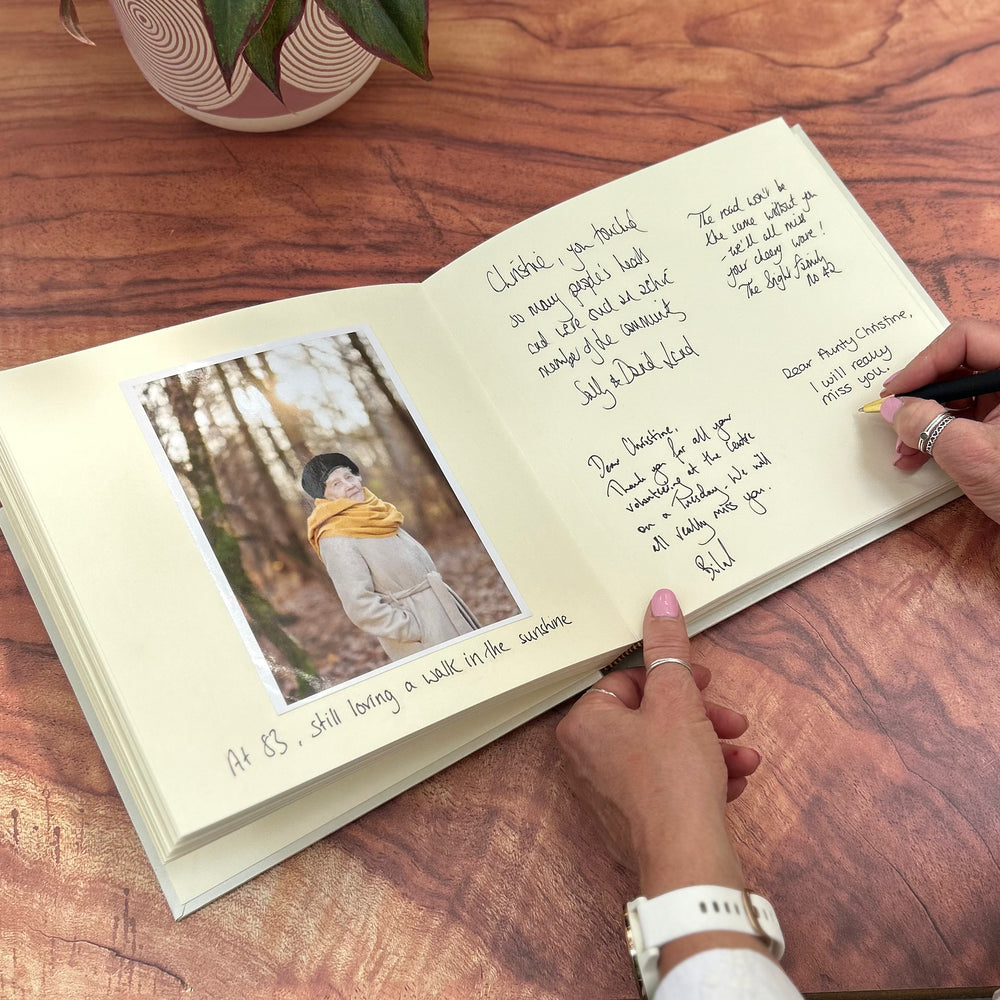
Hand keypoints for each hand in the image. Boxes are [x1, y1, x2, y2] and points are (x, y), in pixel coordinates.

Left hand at [556, 588, 759, 898]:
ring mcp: (608, 791)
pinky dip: (702, 776)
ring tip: (743, 756)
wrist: (688, 860)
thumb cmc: (674, 779)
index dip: (673, 678)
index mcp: (585, 723)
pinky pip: (668, 783)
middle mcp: (587, 756)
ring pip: (666, 750)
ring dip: (710, 746)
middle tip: (731, 720)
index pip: (627, 680)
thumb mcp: (678, 699)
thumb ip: (668, 647)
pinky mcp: (633, 818)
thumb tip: (660, 601)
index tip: (704, 680)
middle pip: (651, 716)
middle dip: (700, 716)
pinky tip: (735, 781)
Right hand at [878, 318, 999, 522]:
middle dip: (922, 394)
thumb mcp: (969, 453)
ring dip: (928, 417)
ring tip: (905, 447)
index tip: (897, 390)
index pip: (966, 339)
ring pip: (963, 391)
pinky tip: (920, 454)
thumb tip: (894, 408)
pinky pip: (973, 413)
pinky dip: (943, 431)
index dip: (924, 362)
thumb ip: (924, 424)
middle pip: (962, 363)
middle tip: (896, 414)